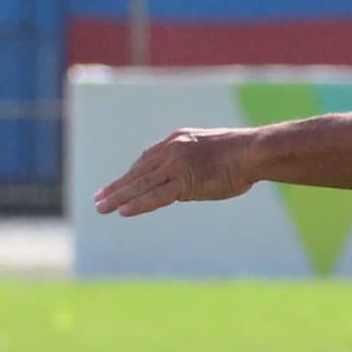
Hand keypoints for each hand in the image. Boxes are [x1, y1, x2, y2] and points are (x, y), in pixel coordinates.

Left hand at [94, 127, 264, 217]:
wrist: (253, 151)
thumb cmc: (241, 153)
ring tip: (101, 207)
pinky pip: (156, 195)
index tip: (118, 186)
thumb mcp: (210, 152)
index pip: (146, 160)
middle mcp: (171, 150)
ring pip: (141, 184)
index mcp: (177, 140)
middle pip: (137, 172)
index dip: (130, 175)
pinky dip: (138, 203)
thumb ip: (193, 163)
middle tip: (98, 199)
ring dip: (118, 197)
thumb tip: (187, 181)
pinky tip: (122, 211)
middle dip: (116, 187)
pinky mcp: (184, 181)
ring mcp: (176, 165)